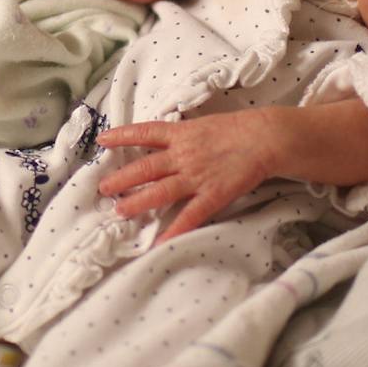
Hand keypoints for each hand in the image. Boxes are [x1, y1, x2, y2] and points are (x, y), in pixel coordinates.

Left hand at [96, 108, 287, 243]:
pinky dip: (174, 229)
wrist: (265, 137)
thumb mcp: (204, 125)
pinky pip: (190, 215)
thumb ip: (183, 135)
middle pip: (145, 168)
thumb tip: (165, 140)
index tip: (102, 140)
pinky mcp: (213, 194)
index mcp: (181, 134)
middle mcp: (183, 155)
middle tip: (103, 189)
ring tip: (119, 212)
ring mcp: (196, 176)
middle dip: (122, 179)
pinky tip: (159, 242)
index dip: (122, 136)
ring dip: (137, 202)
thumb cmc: (238, 129)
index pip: (145, 133)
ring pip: (160, 191)